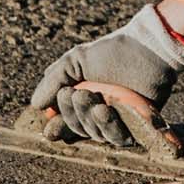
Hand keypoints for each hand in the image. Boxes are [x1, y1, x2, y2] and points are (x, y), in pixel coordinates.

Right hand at [30, 3, 183, 146]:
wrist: (147, 47)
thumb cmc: (112, 52)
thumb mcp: (76, 60)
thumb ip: (55, 80)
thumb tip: (35, 105)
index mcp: (83, 103)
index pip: (65, 123)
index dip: (57, 127)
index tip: (50, 127)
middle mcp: (99, 115)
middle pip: (81, 128)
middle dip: (76, 114)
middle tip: (79, 94)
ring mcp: (120, 121)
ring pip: (101, 134)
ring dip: (96, 121)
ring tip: (98, 104)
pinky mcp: (139, 126)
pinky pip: (124, 136)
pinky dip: (114, 128)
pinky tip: (108, 112)